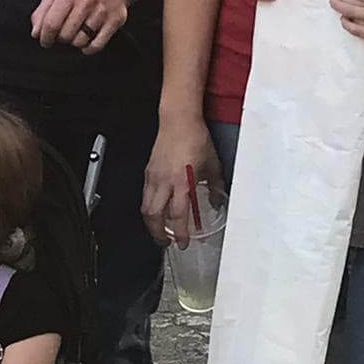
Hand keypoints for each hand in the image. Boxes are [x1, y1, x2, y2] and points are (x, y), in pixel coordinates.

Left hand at [31, 0, 127, 54]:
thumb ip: (42, 13)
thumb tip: (36, 33)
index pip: (51, 23)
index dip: (45, 37)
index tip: (45, 42)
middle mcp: (86, 0)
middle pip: (65, 35)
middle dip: (62, 39)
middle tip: (65, 34)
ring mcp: (102, 11)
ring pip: (80, 42)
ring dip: (76, 43)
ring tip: (78, 34)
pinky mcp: (114, 21)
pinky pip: (96, 45)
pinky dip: (89, 49)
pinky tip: (88, 42)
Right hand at [142, 116, 223, 246]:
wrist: (179, 120)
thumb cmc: (195, 138)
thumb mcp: (212, 164)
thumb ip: (216, 186)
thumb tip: (218, 200)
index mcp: (182, 182)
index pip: (178, 215)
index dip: (180, 233)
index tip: (183, 243)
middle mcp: (164, 181)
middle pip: (154, 216)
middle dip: (158, 234)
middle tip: (166, 243)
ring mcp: (154, 177)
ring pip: (146, 207)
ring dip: (152, 223)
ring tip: (159, 231)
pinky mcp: (148, 171)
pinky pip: (145, 195)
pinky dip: (149, 207)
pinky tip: (156, 209)